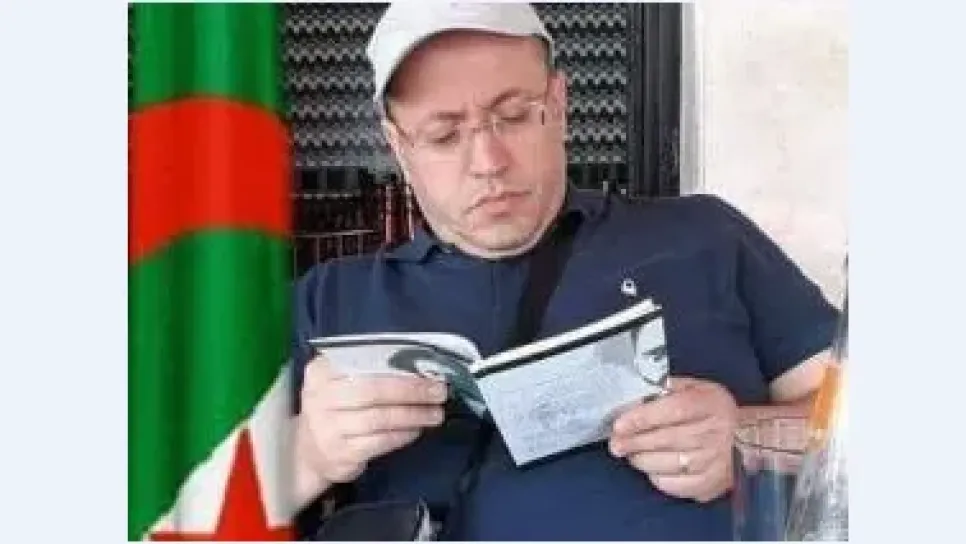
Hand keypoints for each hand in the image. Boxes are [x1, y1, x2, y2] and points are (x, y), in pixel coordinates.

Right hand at [298, 354, 448, 485]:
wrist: (308, 453)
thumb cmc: (334, 410)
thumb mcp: (339, 383)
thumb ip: (369, 372)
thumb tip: (418, 368)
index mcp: (321, 372)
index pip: (363, 364)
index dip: (399, 367)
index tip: (428, 368)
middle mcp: (320, 398)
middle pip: (373, 391)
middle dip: (411, 391)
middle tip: (439, 392)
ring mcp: (328, 428)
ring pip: (379, 418)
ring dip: (413, 415)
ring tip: (435, 413)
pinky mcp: (340, 453)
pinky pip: (379, 441)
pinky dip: (402, 435)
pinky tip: (416, 430)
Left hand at [608, 376, 737, 502]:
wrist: (748, 437)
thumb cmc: (713, 410)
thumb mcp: (695, 388)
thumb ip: (668, 388)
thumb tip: (639, 395)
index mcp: (709, 404)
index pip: (672, 411)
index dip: (642, 418)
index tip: (619, 425)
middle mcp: (714, 433)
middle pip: (666, 439)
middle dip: (634, 442)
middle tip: (616, 444)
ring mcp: (714, 462)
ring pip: (667, 464)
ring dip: (642, 460)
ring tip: (631, 454)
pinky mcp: (711, 484)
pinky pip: (674, 485)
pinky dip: (657, 478)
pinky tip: (652, 468)